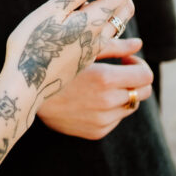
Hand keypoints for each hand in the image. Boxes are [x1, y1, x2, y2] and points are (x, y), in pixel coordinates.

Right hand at [1, 0, 134, 127]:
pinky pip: (111, 42)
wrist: (23, 86)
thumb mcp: (52, 11)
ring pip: (118, 26)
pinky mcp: (85, 61)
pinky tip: (125, 38)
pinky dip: (118, 30)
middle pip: (124, 9)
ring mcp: (93, 52)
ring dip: (120, 6)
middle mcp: (98, 38)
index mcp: (92, 22)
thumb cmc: (31, 44)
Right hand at [37, 37, 153, 138]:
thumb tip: (139, 43)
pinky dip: (111, 108)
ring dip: (123, 93)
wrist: (29, 94)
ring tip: (101, 84)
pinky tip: (91, 98)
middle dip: (136, 79)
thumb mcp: (82, 51)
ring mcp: (103, 120)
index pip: (146, 75)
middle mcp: (107, 102)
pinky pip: (116, 119)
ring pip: (130, 106)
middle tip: (118, 70)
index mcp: (106, 79)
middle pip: (144, 92)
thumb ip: (114, 45)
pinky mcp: (96, 132)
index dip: (139, 64)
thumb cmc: (56, 64)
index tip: (125, 59)